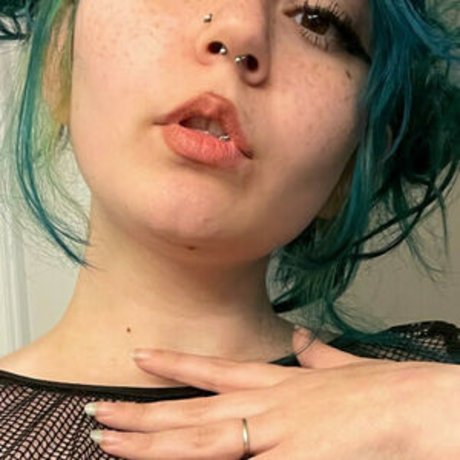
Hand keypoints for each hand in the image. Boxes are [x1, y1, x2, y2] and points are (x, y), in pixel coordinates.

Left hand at [85, 328, 459, 459]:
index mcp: (276, 382)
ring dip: (151, 441)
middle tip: (98, 410)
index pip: (213, 369)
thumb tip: (303, 341)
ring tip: (108, 439)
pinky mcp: (288, 459)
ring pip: (198, 437)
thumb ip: (316, 355)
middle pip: (192, 407)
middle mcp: (264, 403)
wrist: (409, 404)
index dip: (175, 363)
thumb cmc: (378, 389)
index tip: (140, 356)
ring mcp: (272, 432)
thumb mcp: (339, 366)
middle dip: (142, 411)